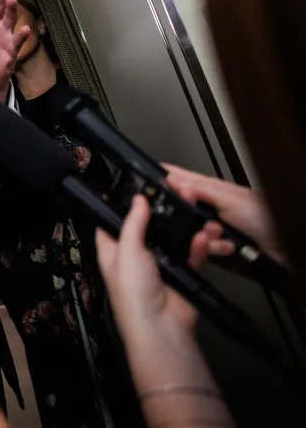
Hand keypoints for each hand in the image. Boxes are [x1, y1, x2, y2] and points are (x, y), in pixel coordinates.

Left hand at [96, 195, 218, 335]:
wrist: (161, 326)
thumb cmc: (132, 294)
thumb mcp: (127, 251)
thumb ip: (133, 224)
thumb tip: (137, 200)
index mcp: (114, 251)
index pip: (113, 222)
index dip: (122, 206)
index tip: (136, 189)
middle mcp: (136, 256)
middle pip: (149, 226)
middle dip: (162, 211)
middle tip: (175, 193)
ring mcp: (159, 264)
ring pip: (173, 237)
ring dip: (185, 225)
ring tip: (193, 208)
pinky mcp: (180, 272)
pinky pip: (191, 253)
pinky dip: (197, 245)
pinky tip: (202, 236)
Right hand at [164, 164, 282, 262]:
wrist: (283, 249)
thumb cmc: (265, 218)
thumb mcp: (230, 197)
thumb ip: (199, 188)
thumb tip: (171, 179)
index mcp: (209, 190)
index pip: (179, 180)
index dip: (163, 180)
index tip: (148, 184)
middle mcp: (207, 209)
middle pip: (177, 211)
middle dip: (181, 216)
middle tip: (196, 218)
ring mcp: (208, 230)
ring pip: (185, 233)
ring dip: (201, 236)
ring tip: (218, 234)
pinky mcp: (211, 249)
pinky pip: (197, 251)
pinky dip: (210, 250)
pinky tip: (225, 247)